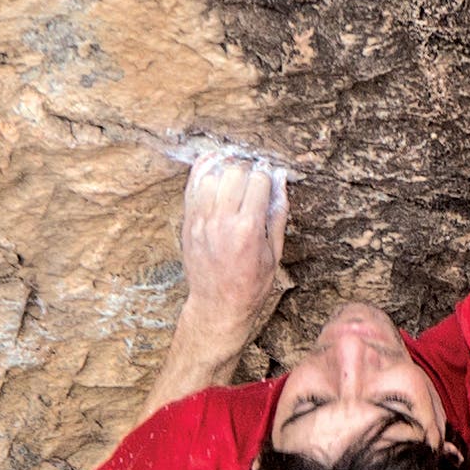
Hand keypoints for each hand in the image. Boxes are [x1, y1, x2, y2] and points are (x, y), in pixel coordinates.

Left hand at [176, 146, 285, 340]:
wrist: (217, 305)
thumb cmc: (251, 284)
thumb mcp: (275, 253)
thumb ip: (278, 214)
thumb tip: (280, 180)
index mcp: (248, 228)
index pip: (258, 180)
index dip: (267, 175)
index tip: (270, 178)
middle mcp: (222, 220)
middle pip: (234, 172)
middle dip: (248, 169)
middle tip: (253, 175)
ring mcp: (201, 220)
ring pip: (212, 174)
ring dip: (226, 169)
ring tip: (235, 173)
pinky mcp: (188, 222)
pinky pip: (192, 185)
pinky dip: (202, 170)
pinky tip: (213, 164)